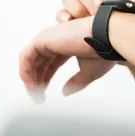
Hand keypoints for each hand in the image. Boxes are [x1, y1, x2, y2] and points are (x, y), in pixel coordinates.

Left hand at [19, 0, 134, 103]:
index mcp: (66, 44)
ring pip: (29, 60)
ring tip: (34, 96)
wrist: (109, 37)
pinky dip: (25, 72)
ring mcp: (48, 38)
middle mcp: (55, 39)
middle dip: (36, 81)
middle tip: (37, 99)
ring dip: (29, 79)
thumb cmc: (104, 51)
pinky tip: (31, 86)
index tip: (44, 95)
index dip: (45, 79)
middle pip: (38, 63)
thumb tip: (64, 93)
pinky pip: (25, 57)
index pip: (50, 63)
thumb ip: (75, 83)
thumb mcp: (89, 73)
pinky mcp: (43, 39)